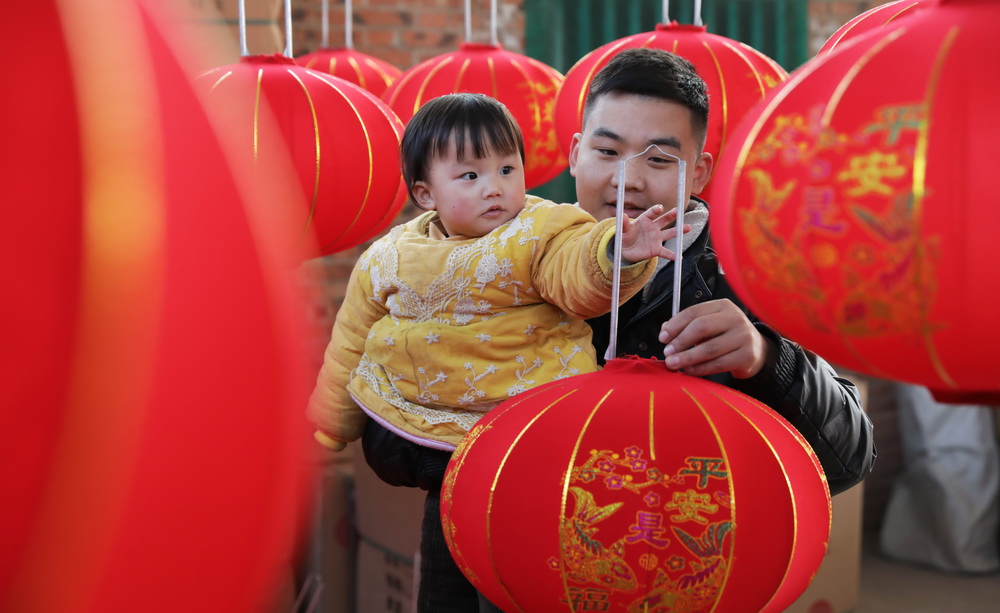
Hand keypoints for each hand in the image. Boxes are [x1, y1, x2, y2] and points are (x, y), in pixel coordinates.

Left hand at [619, 205, 689, 263]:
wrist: (626, 250)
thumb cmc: (625, 236)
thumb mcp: (623, 230)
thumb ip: (624, 224)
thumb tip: (621, 216)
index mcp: (645, 219)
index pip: (651, 213)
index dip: (656, 210)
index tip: (660, 209)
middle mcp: (653, 227)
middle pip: (664, 220)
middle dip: (671, 215)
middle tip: (678, 211)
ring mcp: (656, 238)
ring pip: (669, 233)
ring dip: (679, 231)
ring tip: (688, 227)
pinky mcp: (656, 249)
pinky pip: (665, 252)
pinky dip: (672, 255)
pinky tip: (680, 257)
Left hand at [657, 299, 775, 378]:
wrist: (756, 351)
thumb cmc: (725, 336)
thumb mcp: (709, 326)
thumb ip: (687, 326)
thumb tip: (664, 330)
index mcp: (722, 306)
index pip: (694, 312)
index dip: (675, 325)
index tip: (662, 338)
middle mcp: (735, 317)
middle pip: (701, 327)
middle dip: (680, 341)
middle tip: (667, 353)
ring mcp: (744, 336)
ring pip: (710, 348)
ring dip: (687, 357)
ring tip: (673, 364)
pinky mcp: (747, 355)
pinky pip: (718, 364)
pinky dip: (700, 369)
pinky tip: (689, 371)